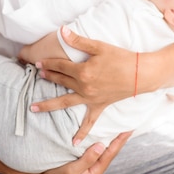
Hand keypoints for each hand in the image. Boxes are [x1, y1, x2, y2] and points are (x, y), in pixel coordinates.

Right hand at [10, 131, 131, 173]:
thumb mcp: (72, 170)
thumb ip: (87, 159)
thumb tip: (102, 146)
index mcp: (95, 172)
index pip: (111, 153)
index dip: (120, 141)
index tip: (128, 130)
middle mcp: (95, 168)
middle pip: (111, 151)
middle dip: (119, 139)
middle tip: (128, 126)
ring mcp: (90, 164)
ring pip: (104, 149)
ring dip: (112, 139)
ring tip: (119, 128)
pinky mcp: (84, 160)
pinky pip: (96, 148)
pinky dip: (102, 139)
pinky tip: (103, 134)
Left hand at [31, 27, 137, 141]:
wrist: (140, 74)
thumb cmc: (120, 57)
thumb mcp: (98, 46)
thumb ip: (78, 41)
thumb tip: (62, 31)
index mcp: (82, 71)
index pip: (60, 66)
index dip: (48, 63)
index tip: (38, 62)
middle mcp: (84, 87)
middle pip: (61, 81)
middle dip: (47, 77)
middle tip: (37, 74)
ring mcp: (90, 98)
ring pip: (65, 102)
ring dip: (48, 105)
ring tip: (33, 108)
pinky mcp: (99, 106)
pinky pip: (89, 122)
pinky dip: (81, 132)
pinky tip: (73, 142)